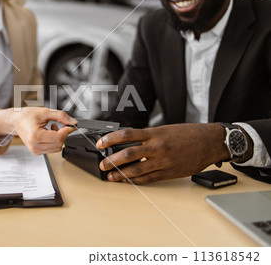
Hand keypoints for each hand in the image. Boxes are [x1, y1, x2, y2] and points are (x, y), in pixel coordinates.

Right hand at [0, 107, 76, 154]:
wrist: (15, 121)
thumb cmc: (26, 116)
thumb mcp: (44, 112)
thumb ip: (60, 116)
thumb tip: (72, 122)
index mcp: (36, 136)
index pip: (59, 138)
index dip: (67, 130)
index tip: (70, 124)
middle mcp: (35, 146)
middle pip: (59, 144)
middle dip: (63, 134)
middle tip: (59, 124)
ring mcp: (35, 150)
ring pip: (57, 147)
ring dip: (58, 138)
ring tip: (51, 127)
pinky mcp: (36, 152)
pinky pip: (52, 149)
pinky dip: (54, 141)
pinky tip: (48, 133)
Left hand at [96, 123, 229, 183]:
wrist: (209, 142)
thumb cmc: (187, 134)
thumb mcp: (165, 130)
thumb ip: (148, 137)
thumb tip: (128, 143)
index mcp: (155, 133)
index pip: (127, 135)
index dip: (110, 139)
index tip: (100, 143)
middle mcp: (157, 147)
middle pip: (128, 154)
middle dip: (112, 160)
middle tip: (102, 164)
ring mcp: (163, 161)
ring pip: (137, 170)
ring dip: (121, 175)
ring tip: (111, 177)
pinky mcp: (169, 173)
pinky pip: (149, 179)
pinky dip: (136, 180)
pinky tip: (128, 181)